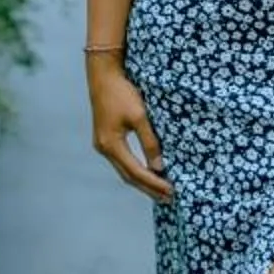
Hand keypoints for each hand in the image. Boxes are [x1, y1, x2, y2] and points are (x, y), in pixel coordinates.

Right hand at [89, 59, 171, 200]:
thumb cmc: (122, 92)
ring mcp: (103, 144)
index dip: (153, 183)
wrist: (103, 74)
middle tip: (168, 198)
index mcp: (111, 145)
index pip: (135, 172)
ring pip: (124, 170)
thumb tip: (159, 167)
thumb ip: (149, 142)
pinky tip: (147, 171)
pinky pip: (122, 161)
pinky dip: (136, 169)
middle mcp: (105, 149)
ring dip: (142, 181)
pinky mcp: (106, 138)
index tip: (171, 191)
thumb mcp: (139, 116)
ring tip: (160, 190)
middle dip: (148, 188)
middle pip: (128, 176)